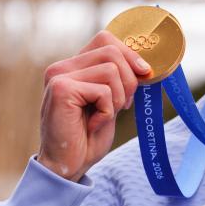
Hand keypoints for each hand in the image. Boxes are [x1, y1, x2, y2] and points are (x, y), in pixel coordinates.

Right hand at [37, 31, 151, 181]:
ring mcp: (59, 76)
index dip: (130, 55)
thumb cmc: (89, 136)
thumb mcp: (110, 101)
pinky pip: (105, 91)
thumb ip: (119, 79)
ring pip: (112, 70)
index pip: (106, 39)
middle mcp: (62, 66)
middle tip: (122, 106)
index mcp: (73, 66)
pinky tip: (93, 125)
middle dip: (129, 80)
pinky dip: (107, 112)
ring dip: (119, 99)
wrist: (68, 165)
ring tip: (104, 116)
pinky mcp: (62, 89)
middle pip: (112, 51)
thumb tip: (145, 65)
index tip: (143, 75)